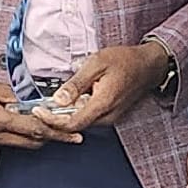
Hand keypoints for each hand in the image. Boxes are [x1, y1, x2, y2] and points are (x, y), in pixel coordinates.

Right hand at [0, 74, 76, 147]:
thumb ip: (5, 92)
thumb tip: (22, 97)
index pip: (35, 129)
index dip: (57, 131)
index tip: (73, 133)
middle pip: (33, 142)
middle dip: (53, 137)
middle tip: (69, 131)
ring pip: (22, 144)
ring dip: (37, 138)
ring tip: (51, 129)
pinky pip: (8, 142)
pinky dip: (21, 137)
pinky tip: (24, 127)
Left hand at [46, 41, 170, 128]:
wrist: (149, 66)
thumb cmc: (125, 61)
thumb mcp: (96, 63)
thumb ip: (76, 83)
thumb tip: (58, 99)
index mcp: (102, 104)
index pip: (71, 124)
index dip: (51, 120)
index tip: (38, 111)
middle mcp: (107, 117)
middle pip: (73, 126)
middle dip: (54, 118)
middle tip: (38, 106)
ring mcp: (110, 118)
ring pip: (80, 122)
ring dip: (64, 114)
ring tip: (52, 101)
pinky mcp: (110, 116)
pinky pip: (88, 117)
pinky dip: (75, 111)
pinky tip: (70, 99)